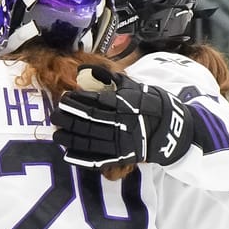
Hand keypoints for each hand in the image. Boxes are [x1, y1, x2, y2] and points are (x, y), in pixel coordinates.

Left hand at [53, 65, 189, 167]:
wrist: (174, 128)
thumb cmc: (152, 104)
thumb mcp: (134, 86)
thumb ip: (110, 78)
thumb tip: (85, 69)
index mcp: (123, 104)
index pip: (94, 101)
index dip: (76, 100)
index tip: (64, 98)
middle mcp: (121, 123)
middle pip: (88, 120)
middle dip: (68, 117)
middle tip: (55, 115)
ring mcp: (121, 141)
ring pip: (89, 140)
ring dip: (70, 137)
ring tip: (57, 133)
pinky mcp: (122, 157)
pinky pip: (99, 159)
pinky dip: (82, 158)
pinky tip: (68, 154)